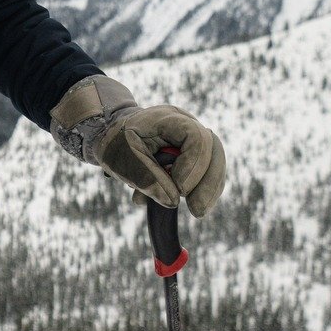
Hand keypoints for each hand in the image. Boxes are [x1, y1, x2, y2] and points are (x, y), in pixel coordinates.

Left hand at [50, 75, 226, 218]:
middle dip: (208, 181)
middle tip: (197, 210)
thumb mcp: (122, 159)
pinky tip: (197, 206)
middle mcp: (186, 124)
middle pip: (213, 148)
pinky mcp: (195, 153)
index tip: (179, 189)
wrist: (115, 135)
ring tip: (199, 211)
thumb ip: (145, 178)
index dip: (192, 164)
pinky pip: (209, 170)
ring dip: (210, 188)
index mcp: (167, 119)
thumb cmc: (117, 144)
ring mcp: (193, 138)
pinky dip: (205, 188)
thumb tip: (172, 201)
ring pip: (215, 160)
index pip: (195, 137)